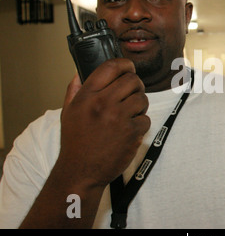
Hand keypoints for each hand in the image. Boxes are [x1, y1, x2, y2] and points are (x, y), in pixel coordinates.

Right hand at [59, 58, 150, 188]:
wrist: (81, 172)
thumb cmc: (75, 143)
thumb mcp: (68, 113)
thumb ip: (75, 90)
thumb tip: (79, 73)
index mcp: (87, 96)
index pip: (111, 67)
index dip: (125, 64)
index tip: (129, 68)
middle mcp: (103, 103)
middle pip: (132, 80)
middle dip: (136, 85)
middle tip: (132, 93)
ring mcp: (118, 118)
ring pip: (142, 98)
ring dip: (140, 105)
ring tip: (130, 113)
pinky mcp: (132, 132)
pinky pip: (146, 119)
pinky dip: (141, 124)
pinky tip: (129, 130)